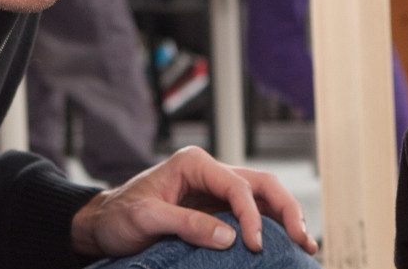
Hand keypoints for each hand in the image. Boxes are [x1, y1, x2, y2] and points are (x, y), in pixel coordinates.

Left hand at [69, 145, 317, 257]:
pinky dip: (270, 227)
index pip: (237, 185)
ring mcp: (215, 190)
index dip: (251, 215)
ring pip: (262, 197)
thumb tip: (229, 237)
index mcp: (194, 163)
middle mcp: (210, 172)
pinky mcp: (215, 209)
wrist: (102, 223)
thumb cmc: (118, 217)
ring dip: (285, 218)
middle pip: (261, 185)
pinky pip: (250, 214)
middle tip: (302, 239)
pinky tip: (285, 243)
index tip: (254, 245)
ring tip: (305, 244)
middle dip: (286, 210)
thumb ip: (187, 225)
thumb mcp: (147, 220)